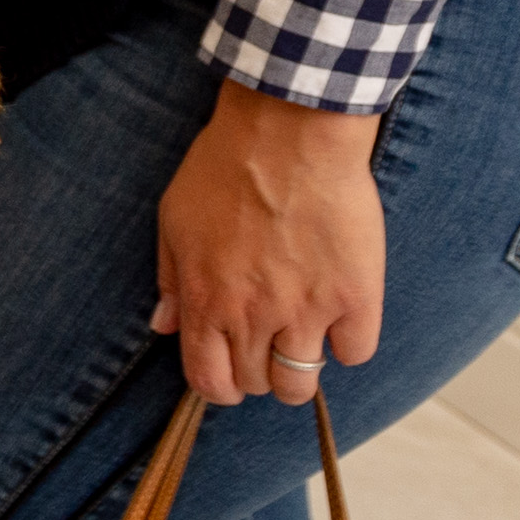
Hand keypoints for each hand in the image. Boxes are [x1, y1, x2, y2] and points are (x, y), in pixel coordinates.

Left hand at [152, 76, 386, 407]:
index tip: (229, 372)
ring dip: (299, 369)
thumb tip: (164, 325)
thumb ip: (171, 279)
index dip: (219, 386)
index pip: (208, 380)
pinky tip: (340, 316)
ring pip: (302, 384)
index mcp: (204, 301)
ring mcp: (305, 310)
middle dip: (257, 373)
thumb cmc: (225, 167)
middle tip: (266, 343)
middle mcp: (252, 316)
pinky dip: (348, 343)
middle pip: (256, 385)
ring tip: (302, 337)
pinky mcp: (354, 296)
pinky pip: (355, 353)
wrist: (288, 134)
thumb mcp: (175, 219)